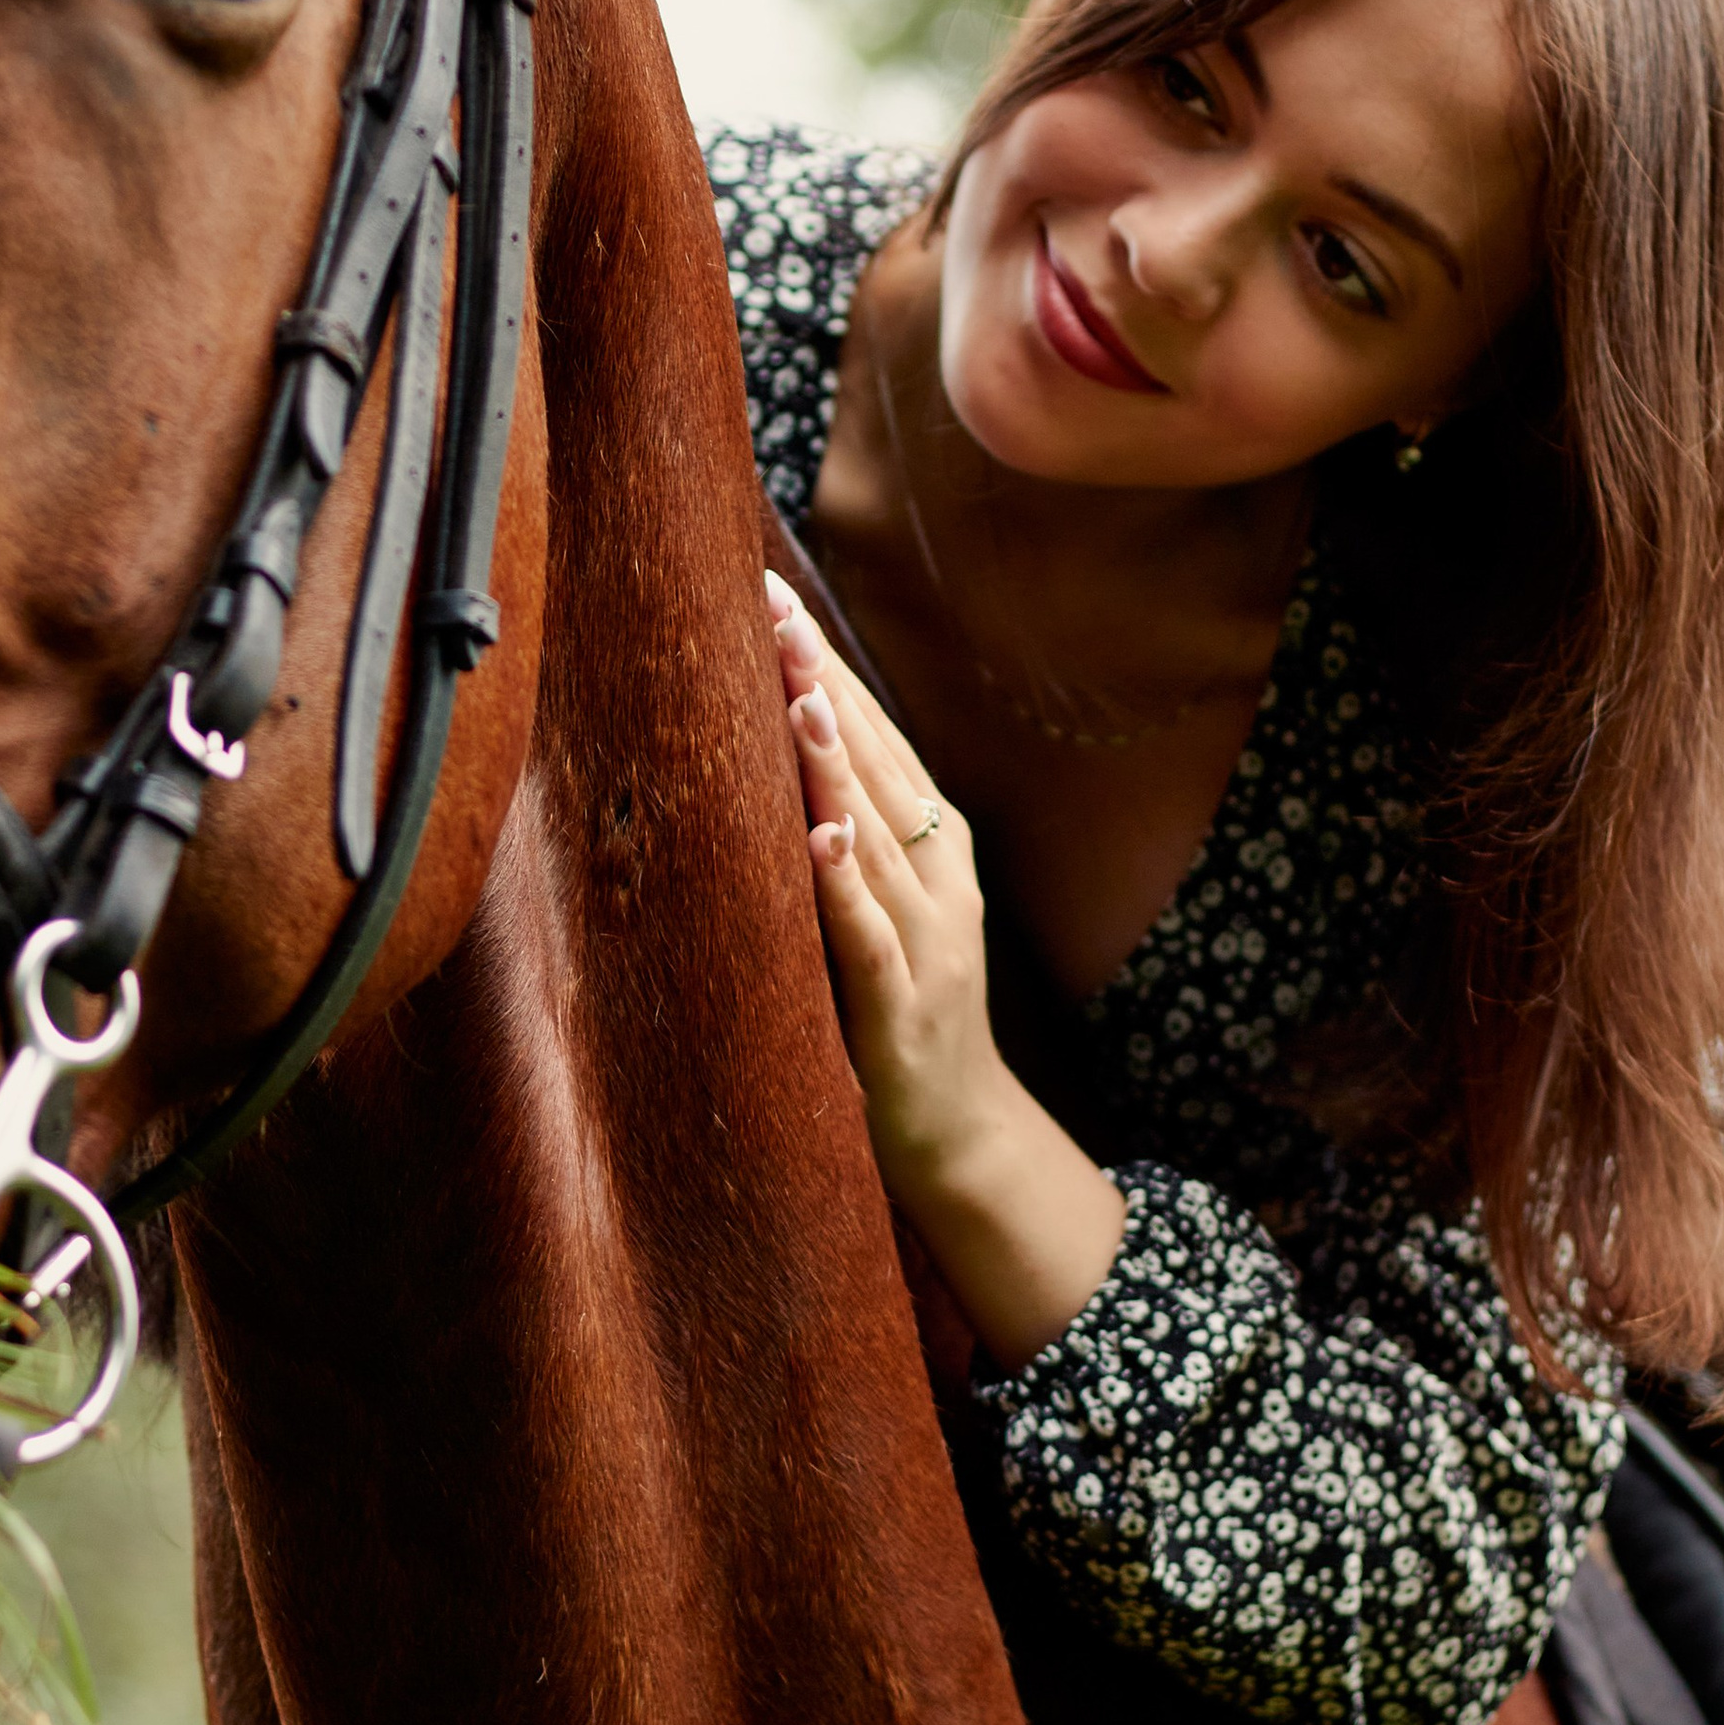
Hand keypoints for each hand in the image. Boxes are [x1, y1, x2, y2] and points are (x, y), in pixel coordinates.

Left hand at [764, 568, 1127, 1364]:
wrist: (957, 1132)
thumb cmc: (894, 1012)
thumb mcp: (873, 906)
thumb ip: (841, 832)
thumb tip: (774, 746)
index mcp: (933, 845)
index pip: (874, 735)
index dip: (822, 664)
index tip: (768, 592)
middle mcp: (939, 876)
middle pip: (876, 763)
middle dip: (819, 682)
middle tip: (767, 606)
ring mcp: (928, 939)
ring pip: (875, 834)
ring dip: (835, 765)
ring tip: (797, 695)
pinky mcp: (901, 1004)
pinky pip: (870, 935)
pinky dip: (846, 887)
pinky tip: (821, 840)